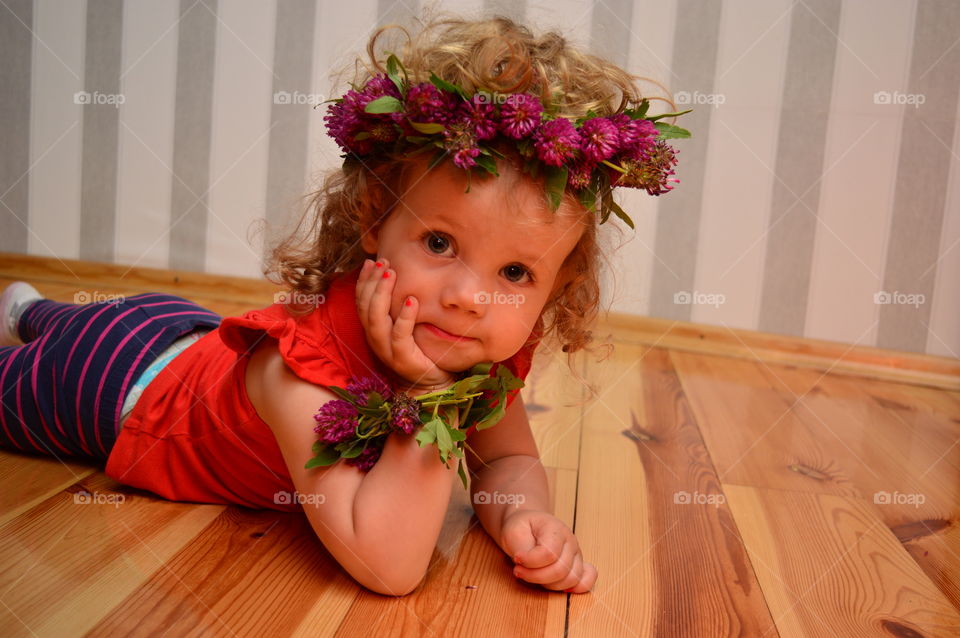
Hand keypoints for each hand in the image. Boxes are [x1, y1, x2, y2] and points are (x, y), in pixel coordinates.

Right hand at [356, 258, 456, 390]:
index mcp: (373, 329)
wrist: (431, 381)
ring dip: (383, 294)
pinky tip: (412, 300)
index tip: (371, 261)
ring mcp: (387, 350)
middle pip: (366, 307)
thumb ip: (396, 306)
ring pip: (376, 319)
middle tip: (384, 263)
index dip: (364, 280)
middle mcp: (375, 339)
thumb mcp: (404, 325)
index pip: (361, 301)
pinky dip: (405, 316)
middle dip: (373, 282)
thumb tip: (396, 276)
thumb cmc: (419, 348)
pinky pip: (400, 335)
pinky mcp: (403, 358)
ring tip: (392, 274)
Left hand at [500, 509, 596, 593]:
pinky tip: (559, 587)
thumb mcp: (514, 530)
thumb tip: (527, 563)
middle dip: (535, 576)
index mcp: (556, 529)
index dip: (530, 561)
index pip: (549, 553)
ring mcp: (576, 555)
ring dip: (548, 584)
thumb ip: (521, 547)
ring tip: (532, 575)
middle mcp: (571, 542)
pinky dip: (576, 589)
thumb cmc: (522, 528)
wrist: (528, 525)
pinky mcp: (577, 566)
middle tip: (519, 570)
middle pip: (560, 570)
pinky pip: (586, 582)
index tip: (517, 558)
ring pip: (571, 580)